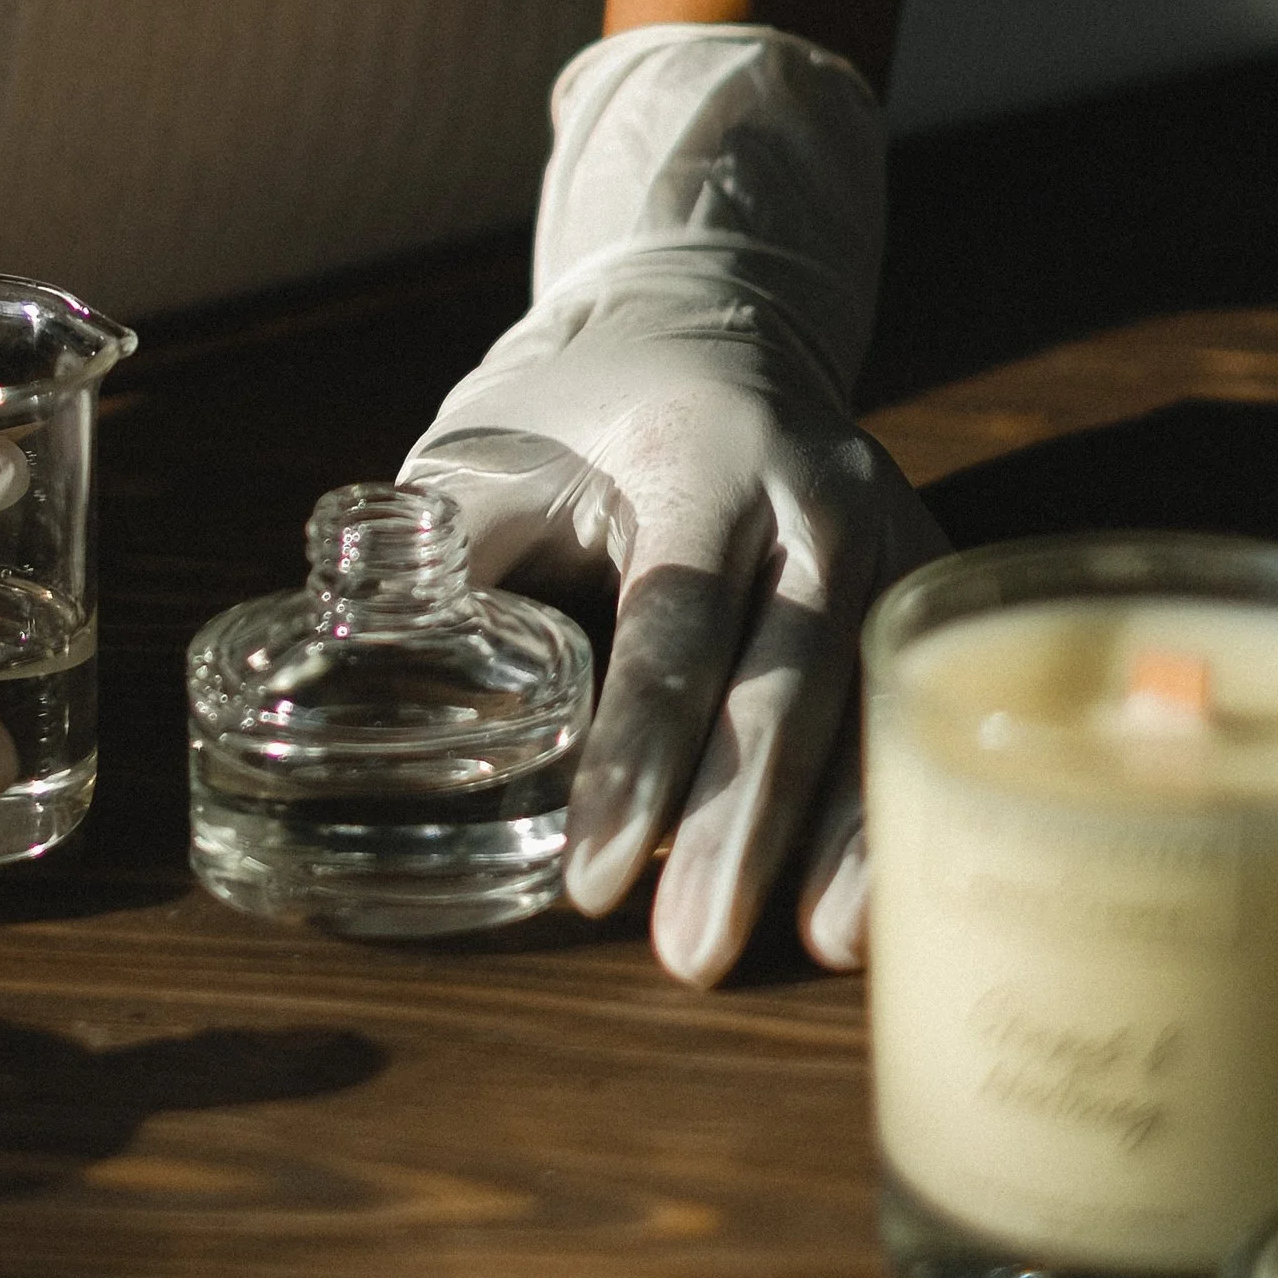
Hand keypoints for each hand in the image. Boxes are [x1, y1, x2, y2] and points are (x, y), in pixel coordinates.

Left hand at [403, 24, 940, 985]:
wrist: (707, 322)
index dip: (633, 754)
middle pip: (786, 682)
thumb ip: (440, 560)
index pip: (671, 625)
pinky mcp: (923, 576)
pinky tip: (874, 908)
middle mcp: (812, 497)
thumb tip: (355, 682)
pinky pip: (920, 704)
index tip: (592, 874)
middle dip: (739, 828)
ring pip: (873, 703)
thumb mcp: (486, 453)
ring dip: (843, 838)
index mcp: (697, 458)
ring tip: (812, 950)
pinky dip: (899, 808)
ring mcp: (885, 535)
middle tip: (692, 954)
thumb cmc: (573, 411)